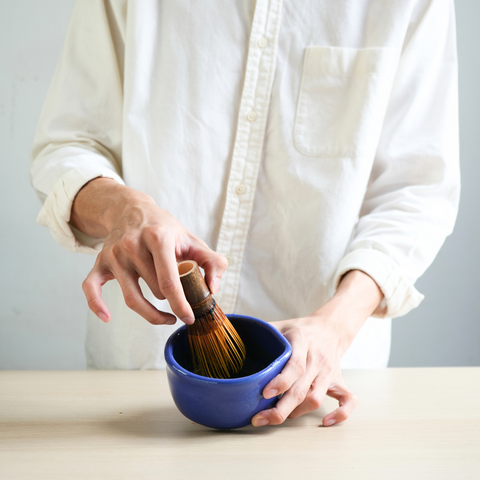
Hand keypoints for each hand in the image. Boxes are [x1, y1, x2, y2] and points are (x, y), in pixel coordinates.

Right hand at [71, 178, 227, 324]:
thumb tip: (212, 289)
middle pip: (154, 291)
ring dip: (150, 311)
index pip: (169, 282)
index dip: (180, 305)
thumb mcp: (192, 239)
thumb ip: (213, 262)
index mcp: (157, 238)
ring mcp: (113, 255)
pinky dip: (96, 305)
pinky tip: (106, 317)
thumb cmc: (165, 229)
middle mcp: (132, 245)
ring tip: (164, 313)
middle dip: (169, 298)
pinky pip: (91, 288)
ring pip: (131, 298)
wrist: (132, 209)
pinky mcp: (100, 262)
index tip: (188, 318)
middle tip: (177, 293)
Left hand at [251, 270, 382, 427]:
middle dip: (281, 408)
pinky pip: (348, 400)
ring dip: (297, 412)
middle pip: (303, 388)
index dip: (281, 381)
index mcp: (302, 341)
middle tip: (260, 418)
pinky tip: (324, 422)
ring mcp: (329, 371)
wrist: (330, 327)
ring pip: (317, 398)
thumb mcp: (280, 325)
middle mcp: (317, 358)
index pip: (295, 365)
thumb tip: (230, 335)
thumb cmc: (300, 329)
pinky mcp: (339, 381)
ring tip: (275, 418)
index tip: (265, 393)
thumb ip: (260, 332)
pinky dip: (340, 414)